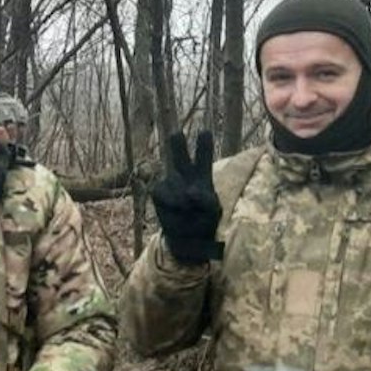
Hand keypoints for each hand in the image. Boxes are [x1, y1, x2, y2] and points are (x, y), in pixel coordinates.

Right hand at [150, 130, 222, 263]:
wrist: (187, 238)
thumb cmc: (204, 220)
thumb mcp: (213, 211)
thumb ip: (205, 198)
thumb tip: (190, 192)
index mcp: (202, 176)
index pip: (203, 158)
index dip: (203, 145)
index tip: (204, 132)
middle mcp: (184, 176)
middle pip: (179, 156)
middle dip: (177, 145)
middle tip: (176, 134)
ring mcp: (169, 183)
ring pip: (172, 181)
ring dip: (180, 194)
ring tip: (188, 208)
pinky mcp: (158, 193)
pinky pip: (162, 192)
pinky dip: (171, 201)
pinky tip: (177, 210)